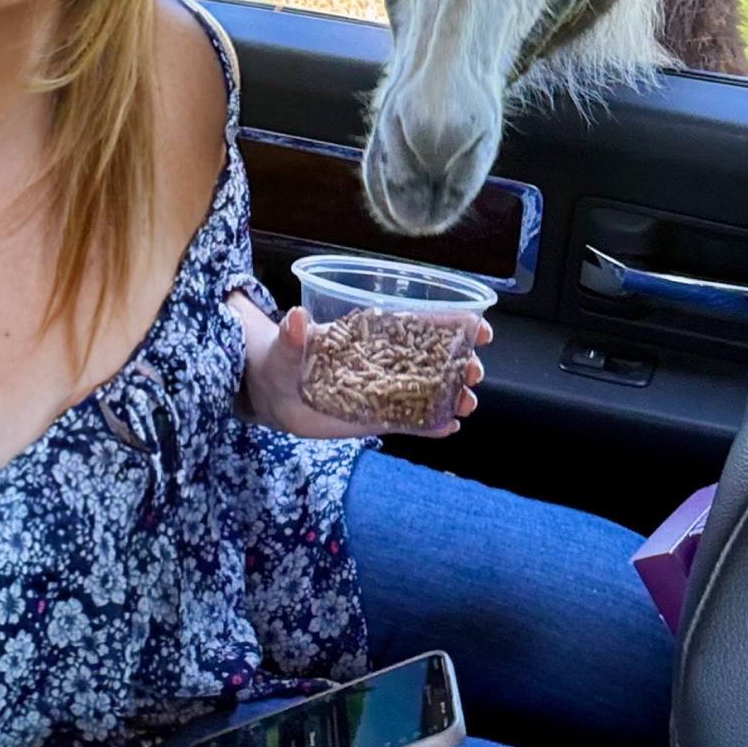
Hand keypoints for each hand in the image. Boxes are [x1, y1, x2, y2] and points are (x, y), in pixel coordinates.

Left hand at [244, 306, 491, 438]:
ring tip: (466, 404)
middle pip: (432, 359)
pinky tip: (450, 428)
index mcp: (370, 333)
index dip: (451, 324)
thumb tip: (296, 318)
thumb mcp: (283, 347)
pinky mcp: (375, 418)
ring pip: (427, 391)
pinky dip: (430, 426)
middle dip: (461, 363)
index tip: (478, 327)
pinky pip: (409, 421)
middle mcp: (383, 361)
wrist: (269, 395)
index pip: (418, 324)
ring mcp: (382, 391)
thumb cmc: (279, 360)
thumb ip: (292, 338)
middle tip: (474, 372)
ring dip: (452, 396)